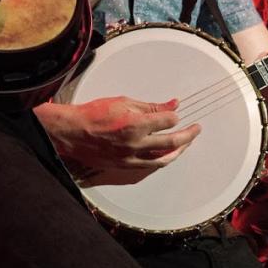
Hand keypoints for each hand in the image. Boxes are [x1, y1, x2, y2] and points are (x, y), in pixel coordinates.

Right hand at [35, 96, 199, 174]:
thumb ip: (151, 106)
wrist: (71, 132)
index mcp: (135, 124)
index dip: (174, 116)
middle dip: (188, 135)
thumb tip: (173, 104)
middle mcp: (135, 144)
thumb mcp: (123, 101)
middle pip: (172, 142)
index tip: (175, 113)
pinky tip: (167, 154)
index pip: (168, 121)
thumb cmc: (93, 114)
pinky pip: (149, 165)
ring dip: (178, 151)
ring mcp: (130, 158)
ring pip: (163, 159)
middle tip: (196, 129)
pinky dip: (161, 160)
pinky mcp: (124, 166)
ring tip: (186, 144)